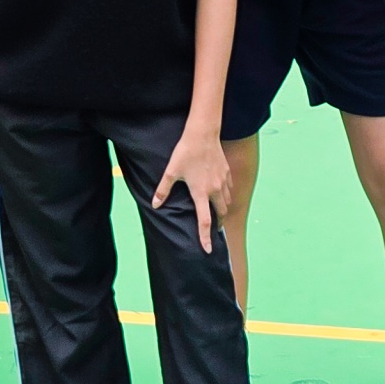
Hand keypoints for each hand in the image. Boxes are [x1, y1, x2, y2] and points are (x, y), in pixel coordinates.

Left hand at [153, 125, 231, 253]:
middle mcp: (215, 190)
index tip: (208, 249)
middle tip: (212, 228)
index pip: (205, 221)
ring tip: (216, 213)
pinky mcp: (227, 173)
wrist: (203, 134)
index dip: (205, 237)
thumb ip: (163, 190)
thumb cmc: (186, 152)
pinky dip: (225, 196)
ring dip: (222, 210)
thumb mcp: (171, 171)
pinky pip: (229, 190)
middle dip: (217, 223)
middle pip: (220, 214)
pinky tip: (219, 193)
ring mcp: (224, 182)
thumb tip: (155, 204)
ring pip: (227, 203)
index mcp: (201, 192)